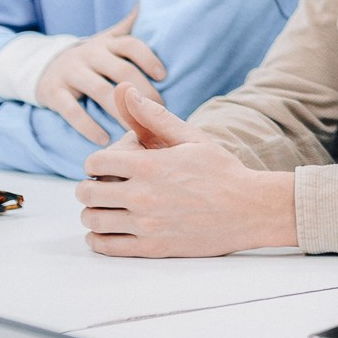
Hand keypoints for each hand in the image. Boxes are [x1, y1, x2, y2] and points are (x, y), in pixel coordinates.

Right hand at [36, 9, 167, 145]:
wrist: (42, 66)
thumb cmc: (89, 56)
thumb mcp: (107, 39)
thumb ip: (129, 25)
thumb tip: (152, 2)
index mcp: (106, 43)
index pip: (131, 44)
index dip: (148, 57)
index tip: (163, 75)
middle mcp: (89, 54)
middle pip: (120, 70)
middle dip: (142, 90)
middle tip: (159, 108)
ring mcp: (70, 73)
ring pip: (99, 91)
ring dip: (120, 111)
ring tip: (137, 127)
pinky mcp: (54, 92)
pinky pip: (72, 111)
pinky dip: (87, 126)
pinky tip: (103, 138)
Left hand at [76, 93, 296, 256]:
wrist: (250, 209)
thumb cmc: (222, 170)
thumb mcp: (191, 138)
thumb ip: (154, 117)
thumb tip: (126, 90)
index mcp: (149, 165)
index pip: (96, 162)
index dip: (94, 162)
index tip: (103, 166)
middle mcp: (143, 195)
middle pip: (88, 192)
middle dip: (88, 187)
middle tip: (98, 187)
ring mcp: (146, 224)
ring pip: (94, 220)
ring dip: (91, 213)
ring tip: (101, 209)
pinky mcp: (153, 247)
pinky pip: (108, 247)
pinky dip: (97, 241)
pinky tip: (103, 233)